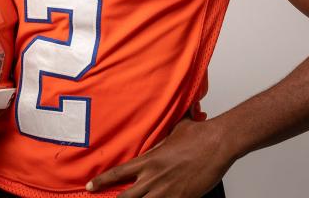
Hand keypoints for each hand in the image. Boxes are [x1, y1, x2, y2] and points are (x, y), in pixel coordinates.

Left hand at [86, 116, 234, 197]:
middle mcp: (154, 177)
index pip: (118, 173)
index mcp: (149, 160)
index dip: (102, 181)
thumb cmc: (199, 134)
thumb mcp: (175, 129)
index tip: (90, 187)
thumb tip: (167, 118)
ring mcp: (167, 191)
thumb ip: (165, 131)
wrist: (218, 142)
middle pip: (126, 197)